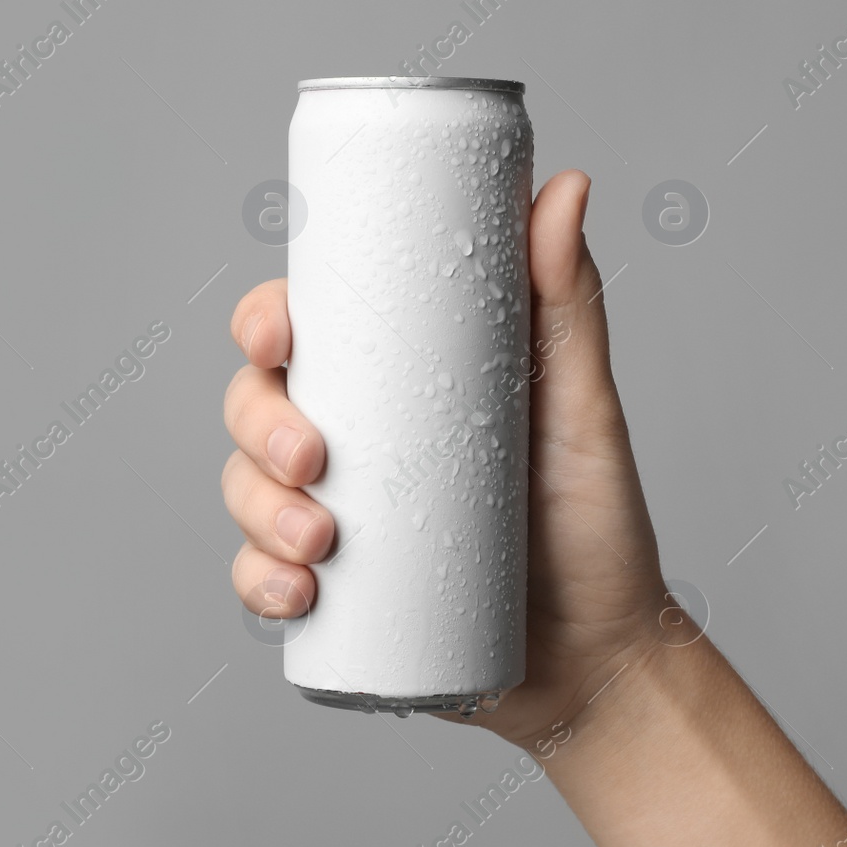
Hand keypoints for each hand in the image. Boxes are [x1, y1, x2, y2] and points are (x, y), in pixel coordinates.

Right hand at [222, 169, 669, 748]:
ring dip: (255, 510)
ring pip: (246, 489)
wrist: (600, 661)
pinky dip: (257, 583)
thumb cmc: (595, 526)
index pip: (307, 332)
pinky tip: (293, 596)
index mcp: (399, 382)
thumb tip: (566, 186)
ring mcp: (339, 518)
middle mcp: (359, 443)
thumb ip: (569, 302)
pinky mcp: (334, 595)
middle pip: (256, 405)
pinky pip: (260, 578)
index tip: (276, 338)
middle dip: (257, 426)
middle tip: (311, 458)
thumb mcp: (583, 407)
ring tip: (318, 545)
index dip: (264, 323)